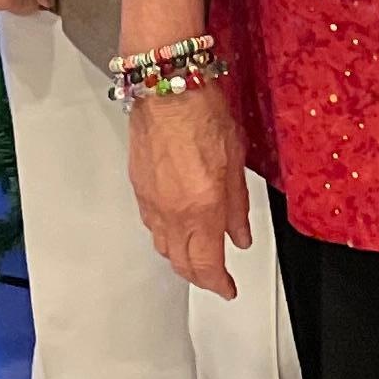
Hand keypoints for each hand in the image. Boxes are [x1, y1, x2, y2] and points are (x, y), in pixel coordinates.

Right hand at [127, 85, 249, 298]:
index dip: (218, 284)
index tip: (228, 289)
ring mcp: (151, 202)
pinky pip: (151, 225)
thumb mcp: (236, 162)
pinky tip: (175, 227)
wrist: (167, 89)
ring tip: (195, 256)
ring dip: (180, 258)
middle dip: (199, 277)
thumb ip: (238, 207)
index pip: (207, 265)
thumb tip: (240, 237)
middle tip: (213, 278)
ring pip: (163, 247)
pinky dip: (164, 235)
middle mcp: (172, 212)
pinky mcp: (138, 188)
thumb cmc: (202, 114)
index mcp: (202, 208)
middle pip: (181, 263)